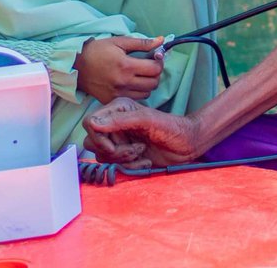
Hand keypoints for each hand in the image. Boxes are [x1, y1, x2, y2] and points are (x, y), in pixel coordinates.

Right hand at [74, 36, 163, 104]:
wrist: (76, 66)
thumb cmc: (97, 51)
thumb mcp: (119, 42)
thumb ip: (142, 43)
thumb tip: (162, 40)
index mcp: (126, 66)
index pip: (155, 69)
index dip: (159, 62)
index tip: (154, 58)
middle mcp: (124, 82)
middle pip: (153, 83)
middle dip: (155, 74)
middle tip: (149, 66)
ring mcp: (118, 94)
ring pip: (146, 94)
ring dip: (147, 84)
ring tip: (140, 75)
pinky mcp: (112, 101)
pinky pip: (134, 100)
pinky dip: (137, 92)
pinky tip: (131, 83)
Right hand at [83, 98, 203, 167]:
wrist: (187, 144)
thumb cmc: (171, 127)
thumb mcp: (146, 120)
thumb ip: (120, 120)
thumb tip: (93, 123)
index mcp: (118, 110)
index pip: (90, 122)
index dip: (98, 137)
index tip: (113, 145)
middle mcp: (115, 124)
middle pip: (92, 142)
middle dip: (113, 151)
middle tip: (135, 149)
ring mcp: (119, 140)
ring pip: (102, 156)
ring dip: (123, 158)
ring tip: (142, 152)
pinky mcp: (125, 156)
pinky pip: (115, 166)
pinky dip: (130, 167)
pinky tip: (145, 160)